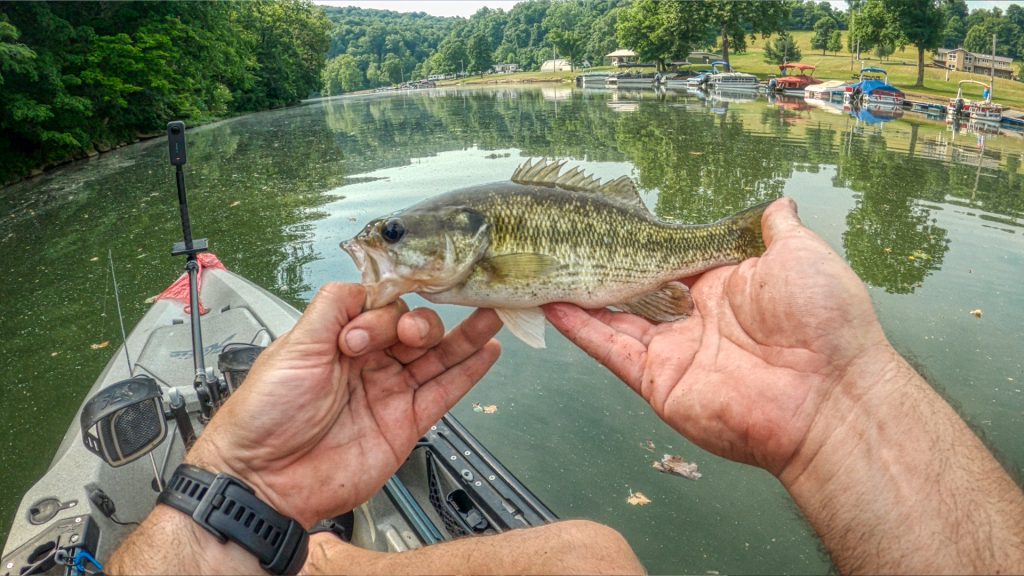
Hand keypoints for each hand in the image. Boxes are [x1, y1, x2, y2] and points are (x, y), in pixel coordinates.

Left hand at [186, 283, 501, 526]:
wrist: (264, 479)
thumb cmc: (264, 416)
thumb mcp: (292, 347)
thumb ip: (332, 309)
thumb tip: (364, 284)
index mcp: (339, 340)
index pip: (382, 308)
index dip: (385, 312)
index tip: (370, 328)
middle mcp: (368, 364)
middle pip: (414, 329)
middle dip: (420, 324)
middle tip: (408, 335)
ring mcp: (389, 393)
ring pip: (436, 357)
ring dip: (464, 335)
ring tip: (489, 314)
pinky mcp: (406, 424)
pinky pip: (444, 393)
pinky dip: (469, 372)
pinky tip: (487, 351)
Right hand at [544, 198, 893, 477]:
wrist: (831, 399)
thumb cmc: (826, 323)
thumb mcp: (803, 256)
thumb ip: (778, 230)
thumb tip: (778, 204)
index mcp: (725, 288)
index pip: (673, 261)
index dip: (645, 243)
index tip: (613, 221)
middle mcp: (696, 320)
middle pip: (638, 290)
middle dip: (605, 268)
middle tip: (567, 241)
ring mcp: (675, 352)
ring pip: (616, 319)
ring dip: (583, 296)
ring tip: (547, 267)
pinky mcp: (659, 382)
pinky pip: (612, 351)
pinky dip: (581, 330)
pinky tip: (553, 305)